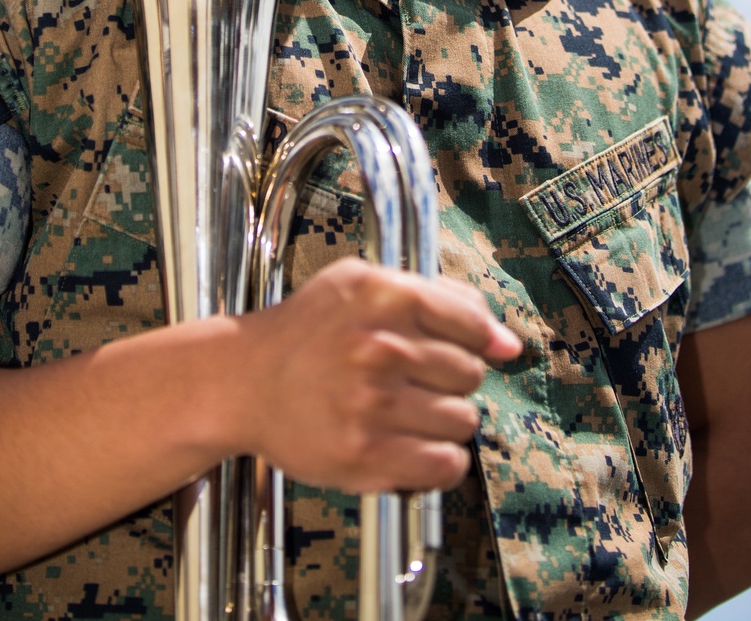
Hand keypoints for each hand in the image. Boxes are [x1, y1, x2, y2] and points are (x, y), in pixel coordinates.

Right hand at [233, 256, 521, 492]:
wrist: (243, 381)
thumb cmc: (307, 332)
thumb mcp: (363, 284)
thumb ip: (440, 298)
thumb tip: (508, 343)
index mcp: (385, 296)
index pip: (473, 321)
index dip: (476, 339)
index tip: (467, 349)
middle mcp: (381, 348)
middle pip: (471, 374)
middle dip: (450, 378)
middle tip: (412, 378)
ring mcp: (373, 405)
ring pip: (463, 421)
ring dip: (443, 420)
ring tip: (404, 411)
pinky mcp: (366, 456)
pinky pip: (446, 466)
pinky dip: (438, 460)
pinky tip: (411, 444)